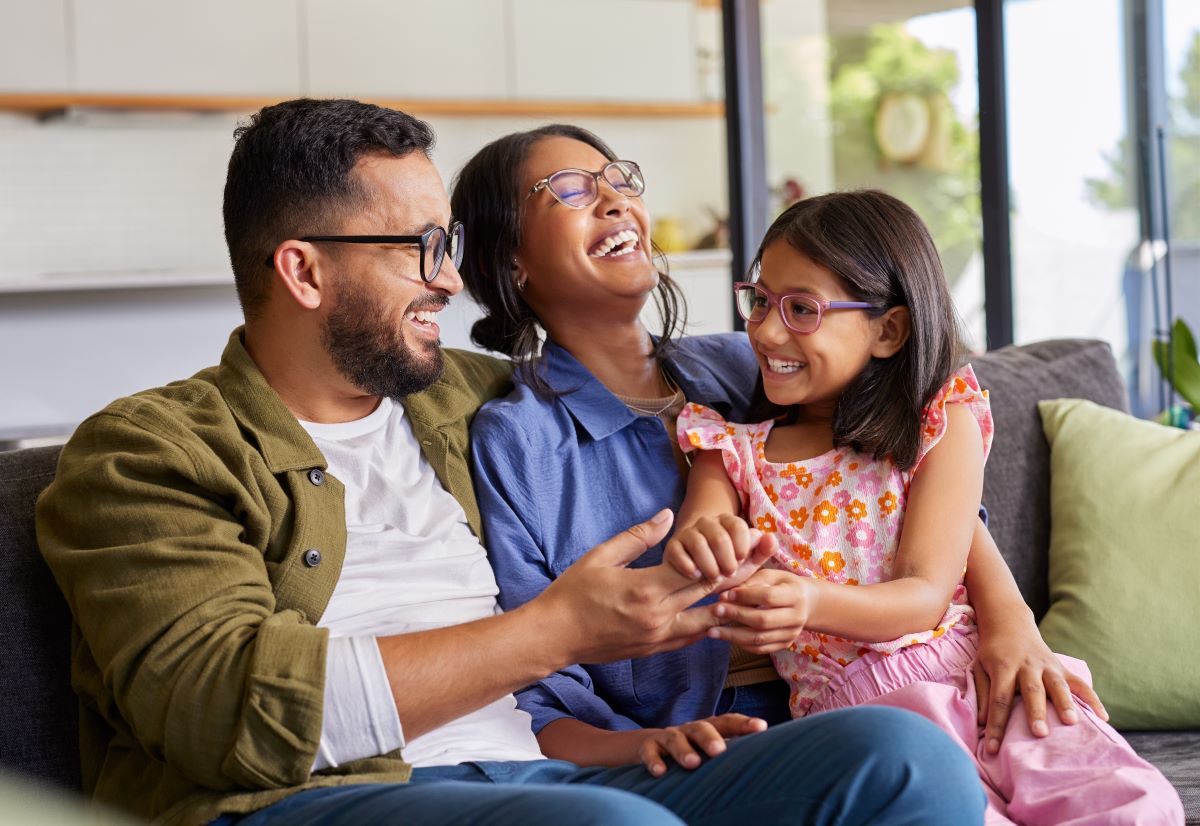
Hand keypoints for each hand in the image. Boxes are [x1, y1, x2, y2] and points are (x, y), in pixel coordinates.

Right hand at [535, 510, 766, 665]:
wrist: (554, 636)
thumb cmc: (572, 592)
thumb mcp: (601, 556)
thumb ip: (638, 537)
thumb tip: (668, 516)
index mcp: (645, 590)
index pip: (698, 571)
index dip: (728, 554)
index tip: (750, 540)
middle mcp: (658, 618)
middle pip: (710, 594)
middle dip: (741, 573)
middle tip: (766, 556)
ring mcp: (657, 638)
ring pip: (706, 621)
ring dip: (730, 604)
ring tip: (755, 589)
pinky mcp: (653, 650)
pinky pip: (690, 636)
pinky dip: (708, 623)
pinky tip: (720, 613)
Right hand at [639, 714, 766, 775]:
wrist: (646, 746)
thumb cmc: (689, 750)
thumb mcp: (707, 749)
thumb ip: (730, 752)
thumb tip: (764, 760)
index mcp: (708, 728)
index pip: (728, 722)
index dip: (744, 723)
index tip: (762, 727)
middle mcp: (689, 730)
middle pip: (701, 728)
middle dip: (711, 738)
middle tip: (720, 751)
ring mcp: (668, 737)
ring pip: (675, 739)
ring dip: (684, 750)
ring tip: (693, 763)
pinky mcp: (647, 748)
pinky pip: (649, 752)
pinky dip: (654, 761)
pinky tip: (660, 772)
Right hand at [664, 514, 767, 583]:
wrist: (699, 573)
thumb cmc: (727, 566)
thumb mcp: (748, 562)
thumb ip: (762, 551)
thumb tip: (770, 537)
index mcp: (727, 522)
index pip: (737, 525)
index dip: (742, 545)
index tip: (742, 560)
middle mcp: (706, 523)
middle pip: (719, 537)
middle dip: (727, 560)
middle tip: (729, 573)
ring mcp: (688, 533)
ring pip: (698, 544)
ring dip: (709, 565)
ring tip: (714, 577)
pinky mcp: (672, 546)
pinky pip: (678, 552)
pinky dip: (689, 566)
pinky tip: (696, 576)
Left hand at [706, 568, 812, 652]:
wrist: (807, 603)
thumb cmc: (783, 585)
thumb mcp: (771, 576)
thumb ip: (750, 583)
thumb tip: (725, 595)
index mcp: (795, 595)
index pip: (768, 597)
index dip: (745, 596)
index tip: (724, 595)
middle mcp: (797, 617)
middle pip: (763, 620)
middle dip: (736, 616)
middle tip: (715, 611)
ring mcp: (792, 634)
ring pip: (760, 639)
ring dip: (733, 636)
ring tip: (712, 632)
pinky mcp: (785, 644)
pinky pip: (761, 649)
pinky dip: (742, 645)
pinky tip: (727, 638)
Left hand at [972, 614, 1107, 752]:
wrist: (1010, 624)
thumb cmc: (993, 653)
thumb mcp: (979, 668)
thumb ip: (982, 693)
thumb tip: (981, 722)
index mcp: (1003, 667)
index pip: (998, 699)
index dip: (995, 724)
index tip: (991, 748)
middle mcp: (1027, 666)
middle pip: (1032, 690)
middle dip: (1036, 712)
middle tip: (1040, 734)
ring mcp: (1048, 666)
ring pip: (1058, 685)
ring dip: (1065, 703)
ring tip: (1072, 722)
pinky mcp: (1062, 668)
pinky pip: (1080, 683)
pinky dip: (1093, 699)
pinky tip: (1104, 717)